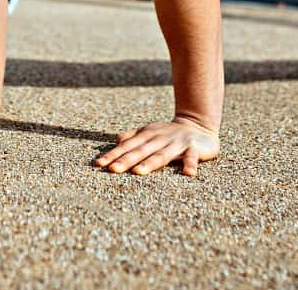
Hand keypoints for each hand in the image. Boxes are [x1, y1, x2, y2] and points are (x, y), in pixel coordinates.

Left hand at [94, 117, 219, 176]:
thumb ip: (134, 136)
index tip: (99, 164)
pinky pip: (192, 156)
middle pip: (141, 151)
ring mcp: (177, 143)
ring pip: (162, 154)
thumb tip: (117, 140)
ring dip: (150, 163)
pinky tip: (188, 173)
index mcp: (147, 135)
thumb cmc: (169, 133)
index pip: (127, 146)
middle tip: (112, 169)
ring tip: (138, 172)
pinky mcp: (194, 148)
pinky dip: (190, 164)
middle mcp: (160, 138)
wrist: (198, 125)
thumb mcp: (150, 132)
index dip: (113, 154)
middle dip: (126, 160)